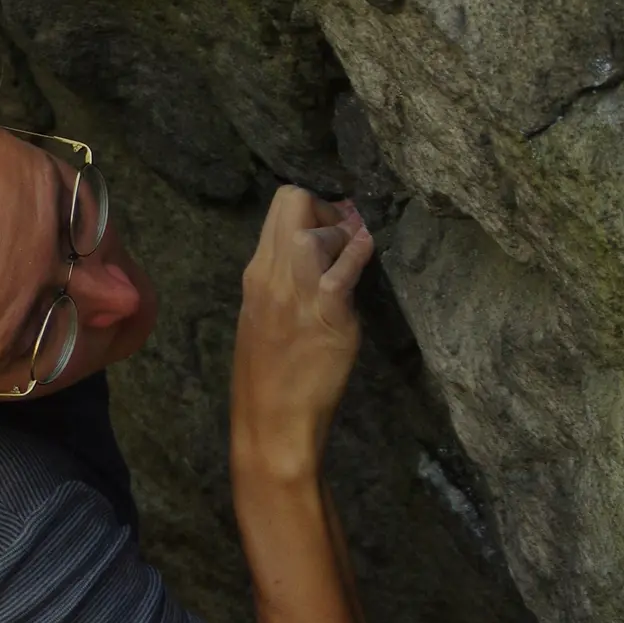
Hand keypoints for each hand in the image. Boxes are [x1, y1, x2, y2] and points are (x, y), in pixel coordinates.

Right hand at [230, 186, 374, 479]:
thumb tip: (313, 260)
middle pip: (293, 200)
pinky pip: (346, 262)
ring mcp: (296, 289)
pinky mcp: (325, 308)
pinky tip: (368, 252)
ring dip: (342, 231)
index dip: (310, 209)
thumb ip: (285, 284)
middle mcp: (270, 274)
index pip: (278, 209)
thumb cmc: (271, 378)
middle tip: (344, 233)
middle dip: (325, 207)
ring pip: (314, 223)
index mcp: (255, 275)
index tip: (329, 228)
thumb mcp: (265, 319)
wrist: (272, 421)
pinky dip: (360, 249)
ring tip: (355, 251)